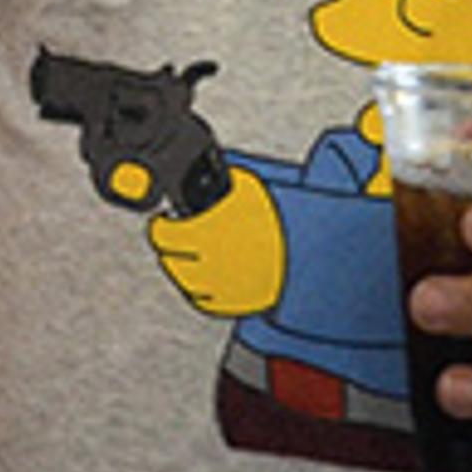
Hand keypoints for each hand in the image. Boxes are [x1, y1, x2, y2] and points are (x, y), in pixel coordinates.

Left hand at [146, 164, 280, 317]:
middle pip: (170, 260)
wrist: (312, 249)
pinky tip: (203, 275)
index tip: (162, 220)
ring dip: (181, 268)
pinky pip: (203, 301)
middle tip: (174, 235)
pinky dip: (199, 290)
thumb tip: (193, 166)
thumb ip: (216, 180)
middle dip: (170, 246)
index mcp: (208, 231)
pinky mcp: (236, 304)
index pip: (163, 236)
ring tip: (188, 253)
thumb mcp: (247, 186)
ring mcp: (223, 286)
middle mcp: (212, 262)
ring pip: (185, 282)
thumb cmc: (283, 215)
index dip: (159, 227)